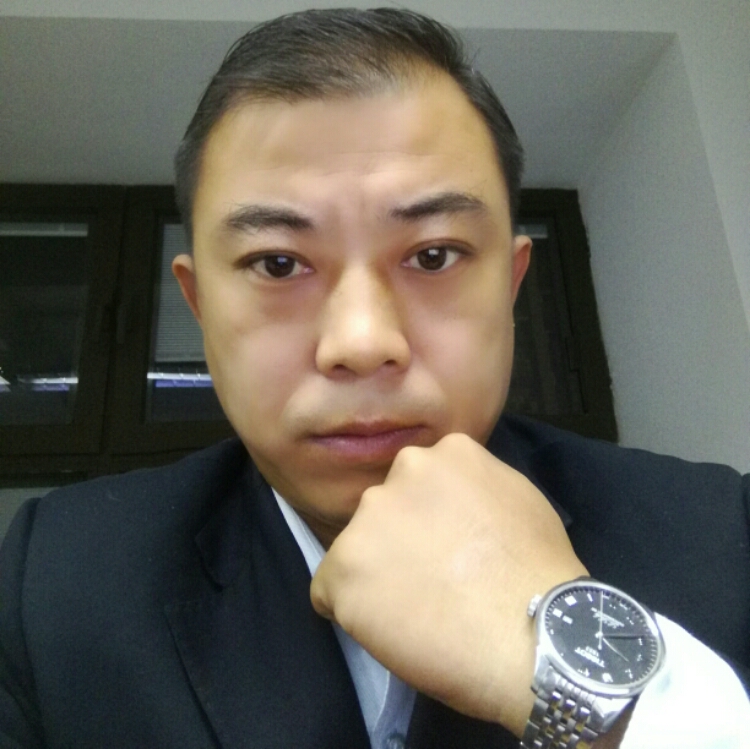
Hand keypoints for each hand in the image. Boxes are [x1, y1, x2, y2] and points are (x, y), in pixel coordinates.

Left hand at [310, 432, 587, 735]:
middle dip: (397, 543)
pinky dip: (349, 610)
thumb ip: (472, 485)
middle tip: (429, 581)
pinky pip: (329, 591)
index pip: (414, 484)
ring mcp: (368, 519)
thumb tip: (450, 499)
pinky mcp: (343, 568)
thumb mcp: (516, 498)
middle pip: (383, 512)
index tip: (444, 549)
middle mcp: (400, 473)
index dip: (426, 522)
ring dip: (373, 576)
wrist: (531, 634)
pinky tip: (388, 626)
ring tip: (414, 609)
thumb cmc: (536, 572)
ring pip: (355, 549)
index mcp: (442, 454)